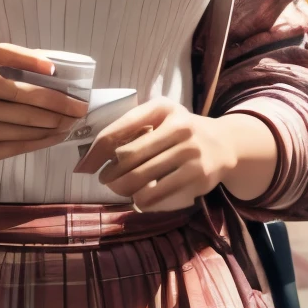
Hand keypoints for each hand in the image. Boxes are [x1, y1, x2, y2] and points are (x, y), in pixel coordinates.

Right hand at [0, 44, 86, 165]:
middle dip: (61, 113)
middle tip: (81, 111)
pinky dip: (42, 142)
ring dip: (55, 128)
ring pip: (26, 132)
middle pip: (27, 113)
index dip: (53, 94)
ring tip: (72, 122)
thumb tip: (52, 66)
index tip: (77, 96)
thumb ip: (16, 57)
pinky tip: (57, 136)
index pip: (22, 89)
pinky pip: (18, 148)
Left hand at [73, 99, 272, 211]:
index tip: (83, 166)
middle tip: (102, 179)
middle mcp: (178, 126)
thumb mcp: (161, 118)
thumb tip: (92, 156)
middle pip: (128, 156)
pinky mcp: (197, 175)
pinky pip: (159, 192)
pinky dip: (142, 199)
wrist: (224, 144)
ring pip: (141, 177)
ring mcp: (190, 151)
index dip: (96, 151)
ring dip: (122, 188)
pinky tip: (137, 199)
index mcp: (162, 107)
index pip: (119, 129)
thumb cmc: (181, 132)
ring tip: (117, 189)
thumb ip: (132, 129)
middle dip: (109, 172)